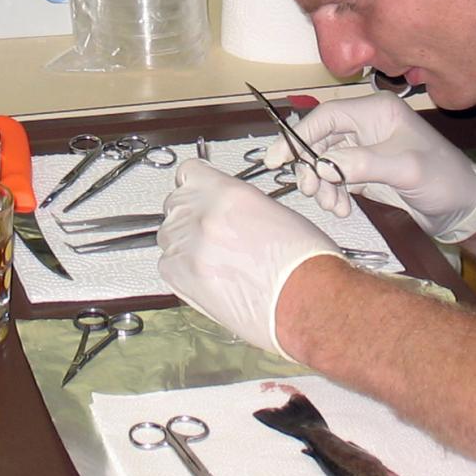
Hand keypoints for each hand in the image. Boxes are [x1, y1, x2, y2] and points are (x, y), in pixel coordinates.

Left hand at [157, 159, 342, 358]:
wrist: (309, 302)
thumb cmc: (306, 264)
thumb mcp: (278, 214)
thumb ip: (242, 207)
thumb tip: (230, 212)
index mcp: (229, 194)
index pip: (190, 173)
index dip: (197, 184)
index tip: (199, 191)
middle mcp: (203, 216)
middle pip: (175, 203)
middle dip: (192, 214)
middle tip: (213, 231)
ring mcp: (188, 247)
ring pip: (168, 235)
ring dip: (186, 242)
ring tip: (215, 257)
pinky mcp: (181, 279)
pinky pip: (167, 265)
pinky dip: (183, 269)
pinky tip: (209, 275)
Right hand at [264, 91, 475, 243]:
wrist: (464, 208)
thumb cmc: (445, 180)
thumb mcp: (406, 169)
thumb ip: (363, 163)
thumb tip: (323, 164)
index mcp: (378, 111)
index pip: (327, 116)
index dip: (299, 136)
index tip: (279, 160)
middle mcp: (369, 125)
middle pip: (321, 139)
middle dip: (310, 166)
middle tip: (310, 191)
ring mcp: (367, 149)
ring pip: (325, 161)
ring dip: (322, 184)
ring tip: (333, 206)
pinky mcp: (367, 171)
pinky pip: (336, 178)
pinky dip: (333, 193)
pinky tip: (342, 209)